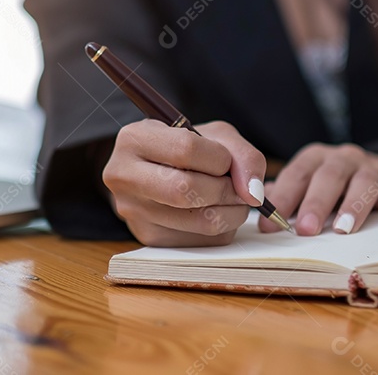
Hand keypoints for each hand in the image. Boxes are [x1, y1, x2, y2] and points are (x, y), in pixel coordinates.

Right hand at [102, 120, 266, 246]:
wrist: (157, 171)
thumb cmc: (185, 148)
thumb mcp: (213, 136)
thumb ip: (241, 154)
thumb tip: (254, 195)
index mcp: (133, 139)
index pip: (186, 150)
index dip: (220, 158)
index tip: (226, 160)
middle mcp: (123, 176)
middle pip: (187, 190)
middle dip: (226, 189)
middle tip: (237, 186)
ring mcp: (133, 211)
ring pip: (200, 221)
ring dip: (232, 212)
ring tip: (232, 199)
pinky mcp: (148, 238)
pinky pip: (202, 241)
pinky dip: (222, 228)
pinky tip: (215, 212)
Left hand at [259, 143, 377, 235]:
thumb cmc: (338, 187)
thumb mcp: (311, 185)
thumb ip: (287, 194)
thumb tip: (257, 206)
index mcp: (317, 158)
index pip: (297, 174)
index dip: (282, 198)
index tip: (269, 225)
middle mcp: (345, 157)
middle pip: (329, 176)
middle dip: (316, 202)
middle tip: (305, 230)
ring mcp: (375, 167)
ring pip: (364, 182)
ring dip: (353, 205)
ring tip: (343, 229)